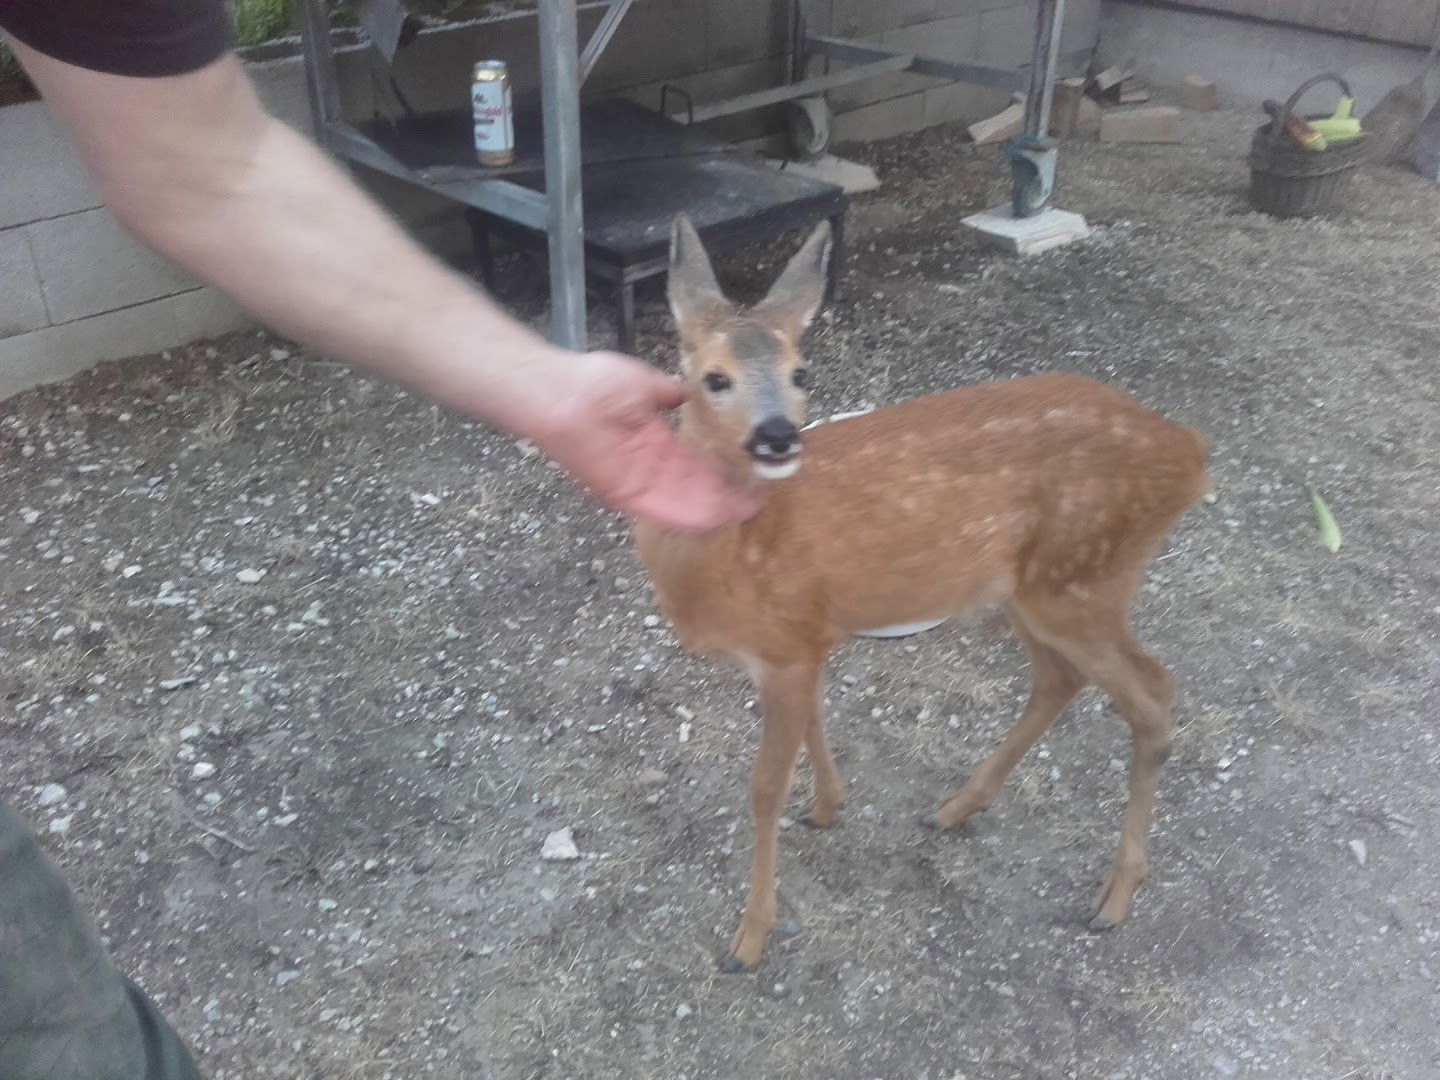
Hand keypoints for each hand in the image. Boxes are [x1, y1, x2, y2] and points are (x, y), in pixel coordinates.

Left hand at [529, 351, 760, 529]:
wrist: (561, 395)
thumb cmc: (595, 382)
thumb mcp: (644, 383)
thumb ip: (667, 394)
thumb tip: (687, 391)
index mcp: (654, 442)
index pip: (693, 464)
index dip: (719, 472)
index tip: (744, 477)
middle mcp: (649, 466)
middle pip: (693, 487)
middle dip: (723, 496)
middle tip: (755, 503)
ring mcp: (638, 482)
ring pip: (683, 501)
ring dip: (713, 509)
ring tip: (744, 513)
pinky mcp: (625, 493)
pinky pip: (662, 509)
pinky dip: (688, 514)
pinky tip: (715, 518)